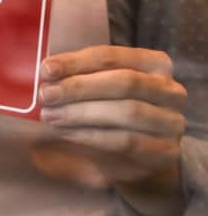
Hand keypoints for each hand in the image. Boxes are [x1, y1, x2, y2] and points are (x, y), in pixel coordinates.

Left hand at [31, 46, 186, 194]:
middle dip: (79, 87)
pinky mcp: (165, 151)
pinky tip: (66, 133)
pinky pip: (126, 141)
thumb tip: (44, 71)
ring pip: (127, 111)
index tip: (46, 69)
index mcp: (153, 63)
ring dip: (81, 113)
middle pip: (123, 82)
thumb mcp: (95, 89)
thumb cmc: (108, 112)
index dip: (76, 62)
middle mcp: (169, 89)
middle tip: (46, 95)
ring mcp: (171, 121)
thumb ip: (76, 77)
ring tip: (50, 116)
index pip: (111, 57)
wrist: (135, 158)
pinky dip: (91, 136)